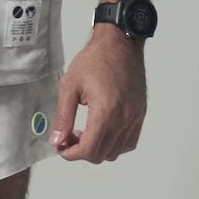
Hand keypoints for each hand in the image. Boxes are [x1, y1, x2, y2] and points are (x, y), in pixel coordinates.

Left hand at [50, 28, 146, 162]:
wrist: (120, 44)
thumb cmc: (96, 59)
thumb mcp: (70, 85)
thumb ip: (63, 117)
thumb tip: (58, 139)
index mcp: (105, 111)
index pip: (89, 150)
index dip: (71, 154)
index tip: (61, 147)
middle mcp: (124, 118)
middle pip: (101, 154)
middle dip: (81, 151)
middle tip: (70, 137)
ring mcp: (134, 118)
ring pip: (115, 152)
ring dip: (98, 148)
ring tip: (85, 132)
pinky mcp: (140, 114)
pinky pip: (129, 142)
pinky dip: (114, 144)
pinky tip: (102, 130)